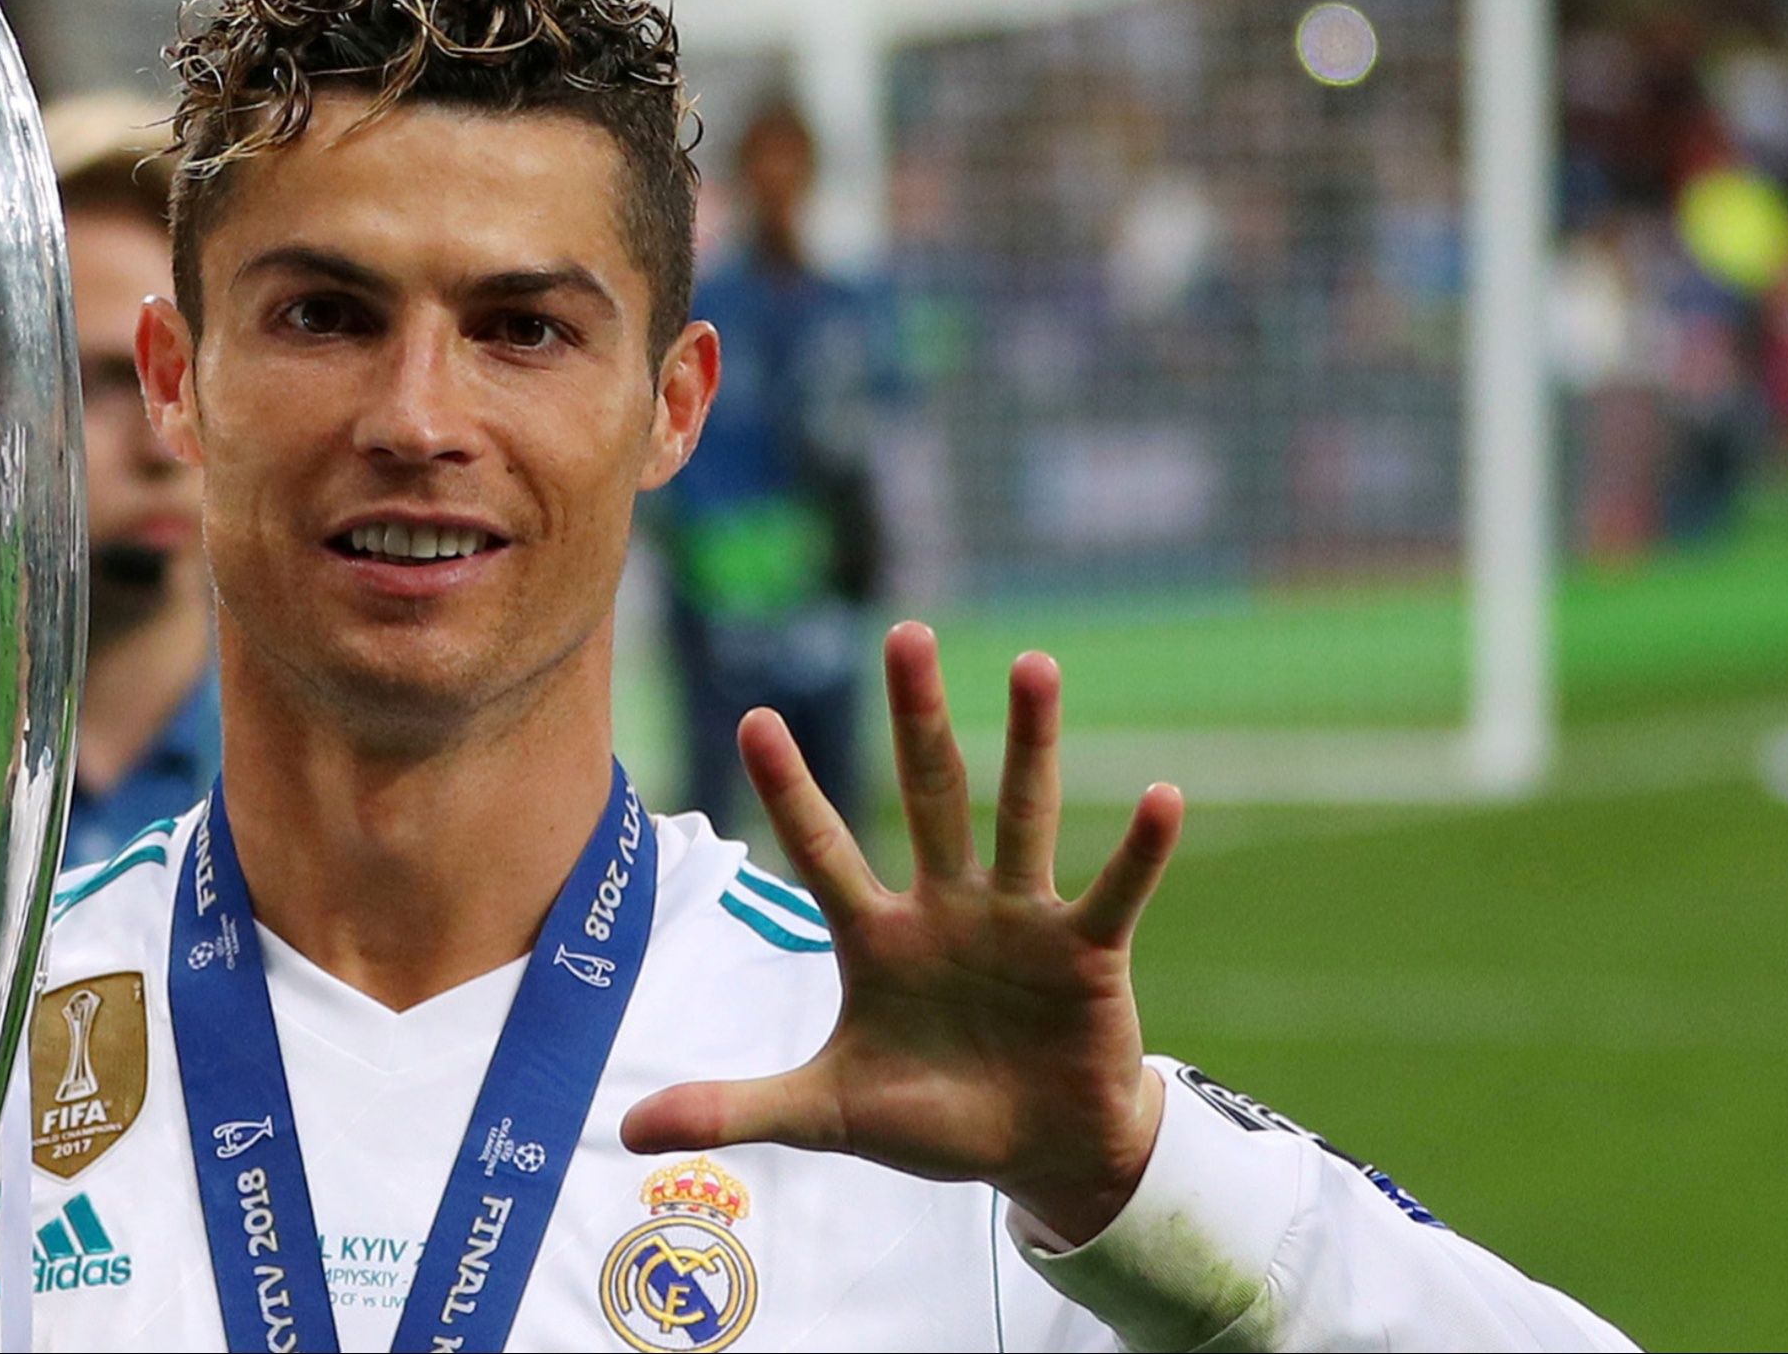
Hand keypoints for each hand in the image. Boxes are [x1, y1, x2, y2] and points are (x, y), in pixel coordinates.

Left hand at [621, 623, 1184, 1245]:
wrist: (1038, 1155)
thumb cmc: (932, 1119)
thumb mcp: (826, 1116)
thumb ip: (735, 1110)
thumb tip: (624, 1132)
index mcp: (876, 936)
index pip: (822, 849)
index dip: (791, 790)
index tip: (754, 716)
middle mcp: (946, 907)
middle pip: (929, 794)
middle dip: (916, 717)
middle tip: (903, 633)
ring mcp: (1019, 921)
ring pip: (1021, 815)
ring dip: (1032, 743)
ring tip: (1035, 664)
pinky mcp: (1086, 953)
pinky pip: (1113, 891)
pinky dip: (1140, 850)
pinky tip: (1163, 796)